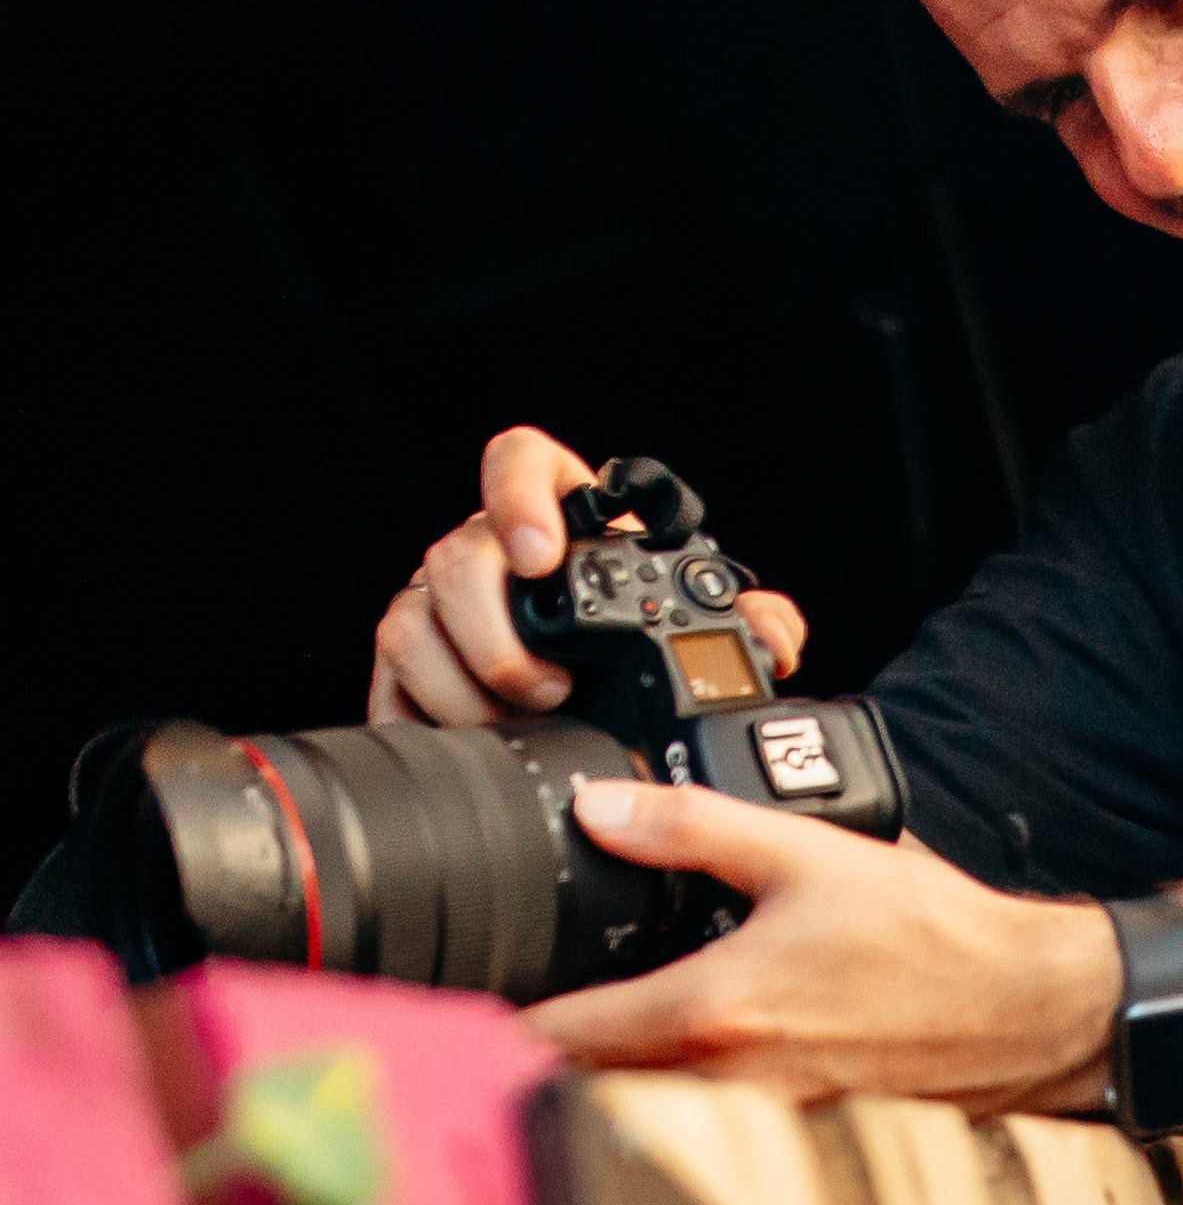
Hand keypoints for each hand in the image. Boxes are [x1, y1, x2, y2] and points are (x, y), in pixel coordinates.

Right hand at [367, 426, 805, 723]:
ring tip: (516, 723)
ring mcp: (438, 604)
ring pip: (412, 622)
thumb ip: (747, 619)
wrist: (592, 699)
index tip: (540, 556)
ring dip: (462, 685)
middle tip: (547, 687)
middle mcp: (486, 551)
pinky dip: (425, 717)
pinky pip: (388, 680)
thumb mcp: (693, 623)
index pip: (519, 462)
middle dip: (497, 634)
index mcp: (557, 516)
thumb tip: (772, 636)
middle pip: (457, 558)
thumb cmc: (638, 642)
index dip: (520, 496)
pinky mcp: (410, 663)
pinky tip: (465, 742)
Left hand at [525, 778, 1121, 1110]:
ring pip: (637, 1113)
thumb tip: (600, 808)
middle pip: (582, 1089)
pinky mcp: (789, 1134)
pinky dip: (662, 1096)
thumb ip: (694, 828)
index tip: (460, 999)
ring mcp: (754, 1123)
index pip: (560, 1038)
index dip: (498, 1022)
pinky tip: (671, 1056)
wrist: (1030, 1015)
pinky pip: (696, 1122)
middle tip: (496, 1017)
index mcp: (711, 1013)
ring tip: (573, 1034)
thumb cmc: (936, 942)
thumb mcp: (811, 855)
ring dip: (595, 1082)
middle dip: (535, 1057)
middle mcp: (722, 1085)